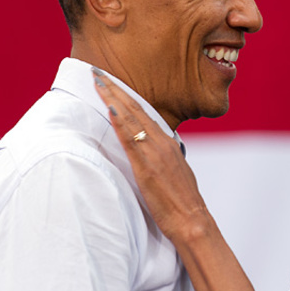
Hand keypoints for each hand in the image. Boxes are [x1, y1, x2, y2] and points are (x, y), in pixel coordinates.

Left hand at [92, 68, 209, 241]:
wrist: (192, 220)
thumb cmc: (183, 202)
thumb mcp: (176, 172)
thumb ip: (163, 158)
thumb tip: (156, 150)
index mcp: (167, 143)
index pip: (143, 112)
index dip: (125, 95)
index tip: (111, 81)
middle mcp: (161, 142)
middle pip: (135, 108)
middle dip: (115, 88)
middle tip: (97, 70)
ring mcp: (154, 152)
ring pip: (131, 117)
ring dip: (113, 97)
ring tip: (98, 80)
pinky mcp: (146, 167)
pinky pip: (130, 139)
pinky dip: (120, 121)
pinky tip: (110, 108)